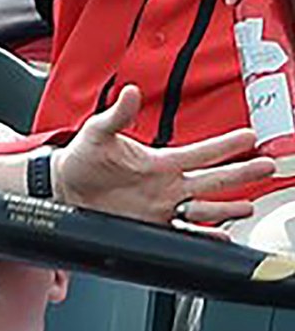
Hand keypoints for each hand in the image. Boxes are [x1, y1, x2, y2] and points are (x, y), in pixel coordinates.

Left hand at [52, 85, 274, 225]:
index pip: (201, 152)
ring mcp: (160, 207)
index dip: (225, 145)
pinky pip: (182, 233)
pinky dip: (202, 237)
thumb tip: (129, 92)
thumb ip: (116, 115)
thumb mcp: (98, 132)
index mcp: (159, 162)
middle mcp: (166, 185)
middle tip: (266, 167)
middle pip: (212, 180)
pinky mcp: (149, 226)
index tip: (249, 137)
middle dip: (241, 174)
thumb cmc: (81, 158)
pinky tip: (219, 238)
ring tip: (248, 206)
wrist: (63, 188)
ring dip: (226, 208)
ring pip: (202, 208)